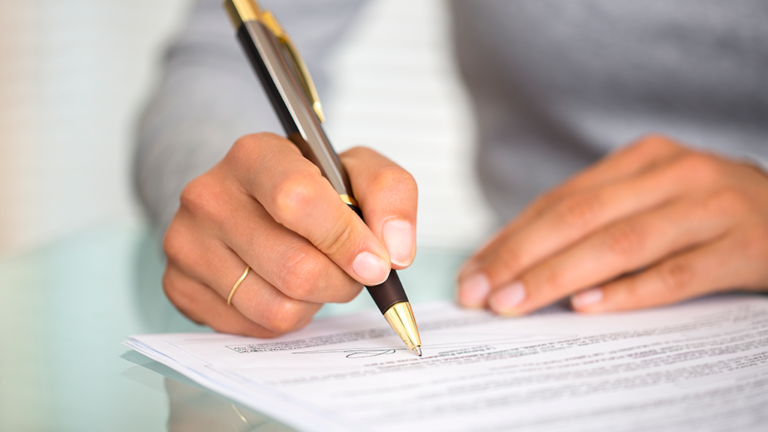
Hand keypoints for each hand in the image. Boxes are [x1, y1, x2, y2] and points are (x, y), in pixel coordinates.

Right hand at [162, 133, 416, 336]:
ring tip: (315, 274)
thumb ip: (390, 195)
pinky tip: (283, 287)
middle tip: (351, 271)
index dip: (345, 239)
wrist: (251, 198)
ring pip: (276, 307)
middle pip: (294, 268)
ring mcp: (186, 243)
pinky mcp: (179, 285)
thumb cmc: (310, 186)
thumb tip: (395, 252)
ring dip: (315, 302)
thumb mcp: (357, 171)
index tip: (376, 263)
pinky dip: (285, 317)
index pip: (298, 201)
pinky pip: (253, 327)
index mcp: (254, 155)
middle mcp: (209, 195)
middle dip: (341, 281)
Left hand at [457, 135, 767, 314]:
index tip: (472, 272)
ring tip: (514, 303)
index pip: (560, 201)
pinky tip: (587, 307)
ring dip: (558, 276)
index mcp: (642, 159)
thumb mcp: (650, 200)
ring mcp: (711, 207)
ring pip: (620, 244)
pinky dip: (629, 292)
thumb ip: (594, 222)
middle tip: (479, 293)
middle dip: (520, 257)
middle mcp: (673, 174)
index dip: (510, 237)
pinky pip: (677, 274)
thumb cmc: (705, 214)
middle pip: (580, 218)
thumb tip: (515, 263)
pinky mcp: (744, 246)